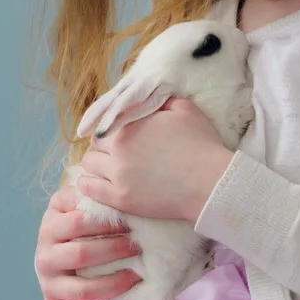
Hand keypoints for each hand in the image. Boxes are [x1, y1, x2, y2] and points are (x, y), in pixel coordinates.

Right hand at [35, 187, 141, 299]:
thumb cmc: (77, 223)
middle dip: (114, 251)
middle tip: (137, 247)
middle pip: (81, 254)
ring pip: (82, 289)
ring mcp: (46, 280)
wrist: (55, 250)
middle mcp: (44, 253)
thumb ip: (90, 196)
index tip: (131, 222)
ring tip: (135, 275)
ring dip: (112, 283)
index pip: (78, 223)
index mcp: (50, 224)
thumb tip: (115, 189)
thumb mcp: (78, 203)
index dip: (107, 223)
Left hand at [77, 98, 233, 223]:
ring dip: (96, 166)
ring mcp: (118, 174)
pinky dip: (88, 186)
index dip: (111, 131)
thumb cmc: (201, 144)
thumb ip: (159, 102)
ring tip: (108, 170)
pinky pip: (90, 190)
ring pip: (89, 166)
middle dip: (103, 149)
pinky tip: (95, 185)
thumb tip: (147, 100)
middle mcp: (119, 147)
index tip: (119, 138)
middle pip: (95, 146)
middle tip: (115, 155)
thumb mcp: (184, 109)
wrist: (210, 182)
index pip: (105, 125)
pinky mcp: (121, 198)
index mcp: (130, 125)